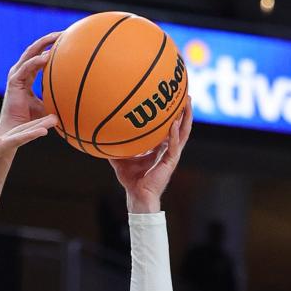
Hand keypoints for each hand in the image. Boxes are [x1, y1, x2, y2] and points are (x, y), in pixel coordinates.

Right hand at [0, 32, 60, 130]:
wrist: (16, 131)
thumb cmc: (32, 120)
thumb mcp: (49, 104)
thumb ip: (58, 96)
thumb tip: (78, 96)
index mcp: (27, 75)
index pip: (40, 54)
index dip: (52, 45)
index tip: (67, 40)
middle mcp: (21, 72)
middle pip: (35, 48)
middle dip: (49, 38)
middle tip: (65, 32)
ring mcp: (16, 75)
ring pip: (30, 52)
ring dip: (44, 43)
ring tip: (57, 37)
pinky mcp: (14, 81)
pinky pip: (26, 67)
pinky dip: (36, 61)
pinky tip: (48, 57)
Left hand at [0, 115, 55, 177]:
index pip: (10, 132)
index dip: (23, 125)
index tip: (33, 119)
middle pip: (22, 132)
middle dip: (37, 125)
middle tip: (54, 118)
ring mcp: (0, 147)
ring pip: (23, 135)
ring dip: (38, 127)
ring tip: (54, 120)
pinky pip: (17, 140)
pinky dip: (29, 134)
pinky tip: (42, 130)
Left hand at [109, 97, 192, 212]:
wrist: (137, 195)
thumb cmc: (131, 180)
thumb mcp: (121, 160)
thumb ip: (116, 149)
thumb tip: (103, 139)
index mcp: (160, 148)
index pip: (170, 128)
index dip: (173, 115)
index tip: (173, 100)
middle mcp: (169, 149)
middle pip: (181, 126)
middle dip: (184, 111)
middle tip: (186, 95)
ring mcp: (171, 155)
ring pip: (183, 132)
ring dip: (186, 117)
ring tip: (187, 103)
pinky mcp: (170, 161)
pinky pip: (174, 145)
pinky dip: (174, 134)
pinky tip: (174, 124)